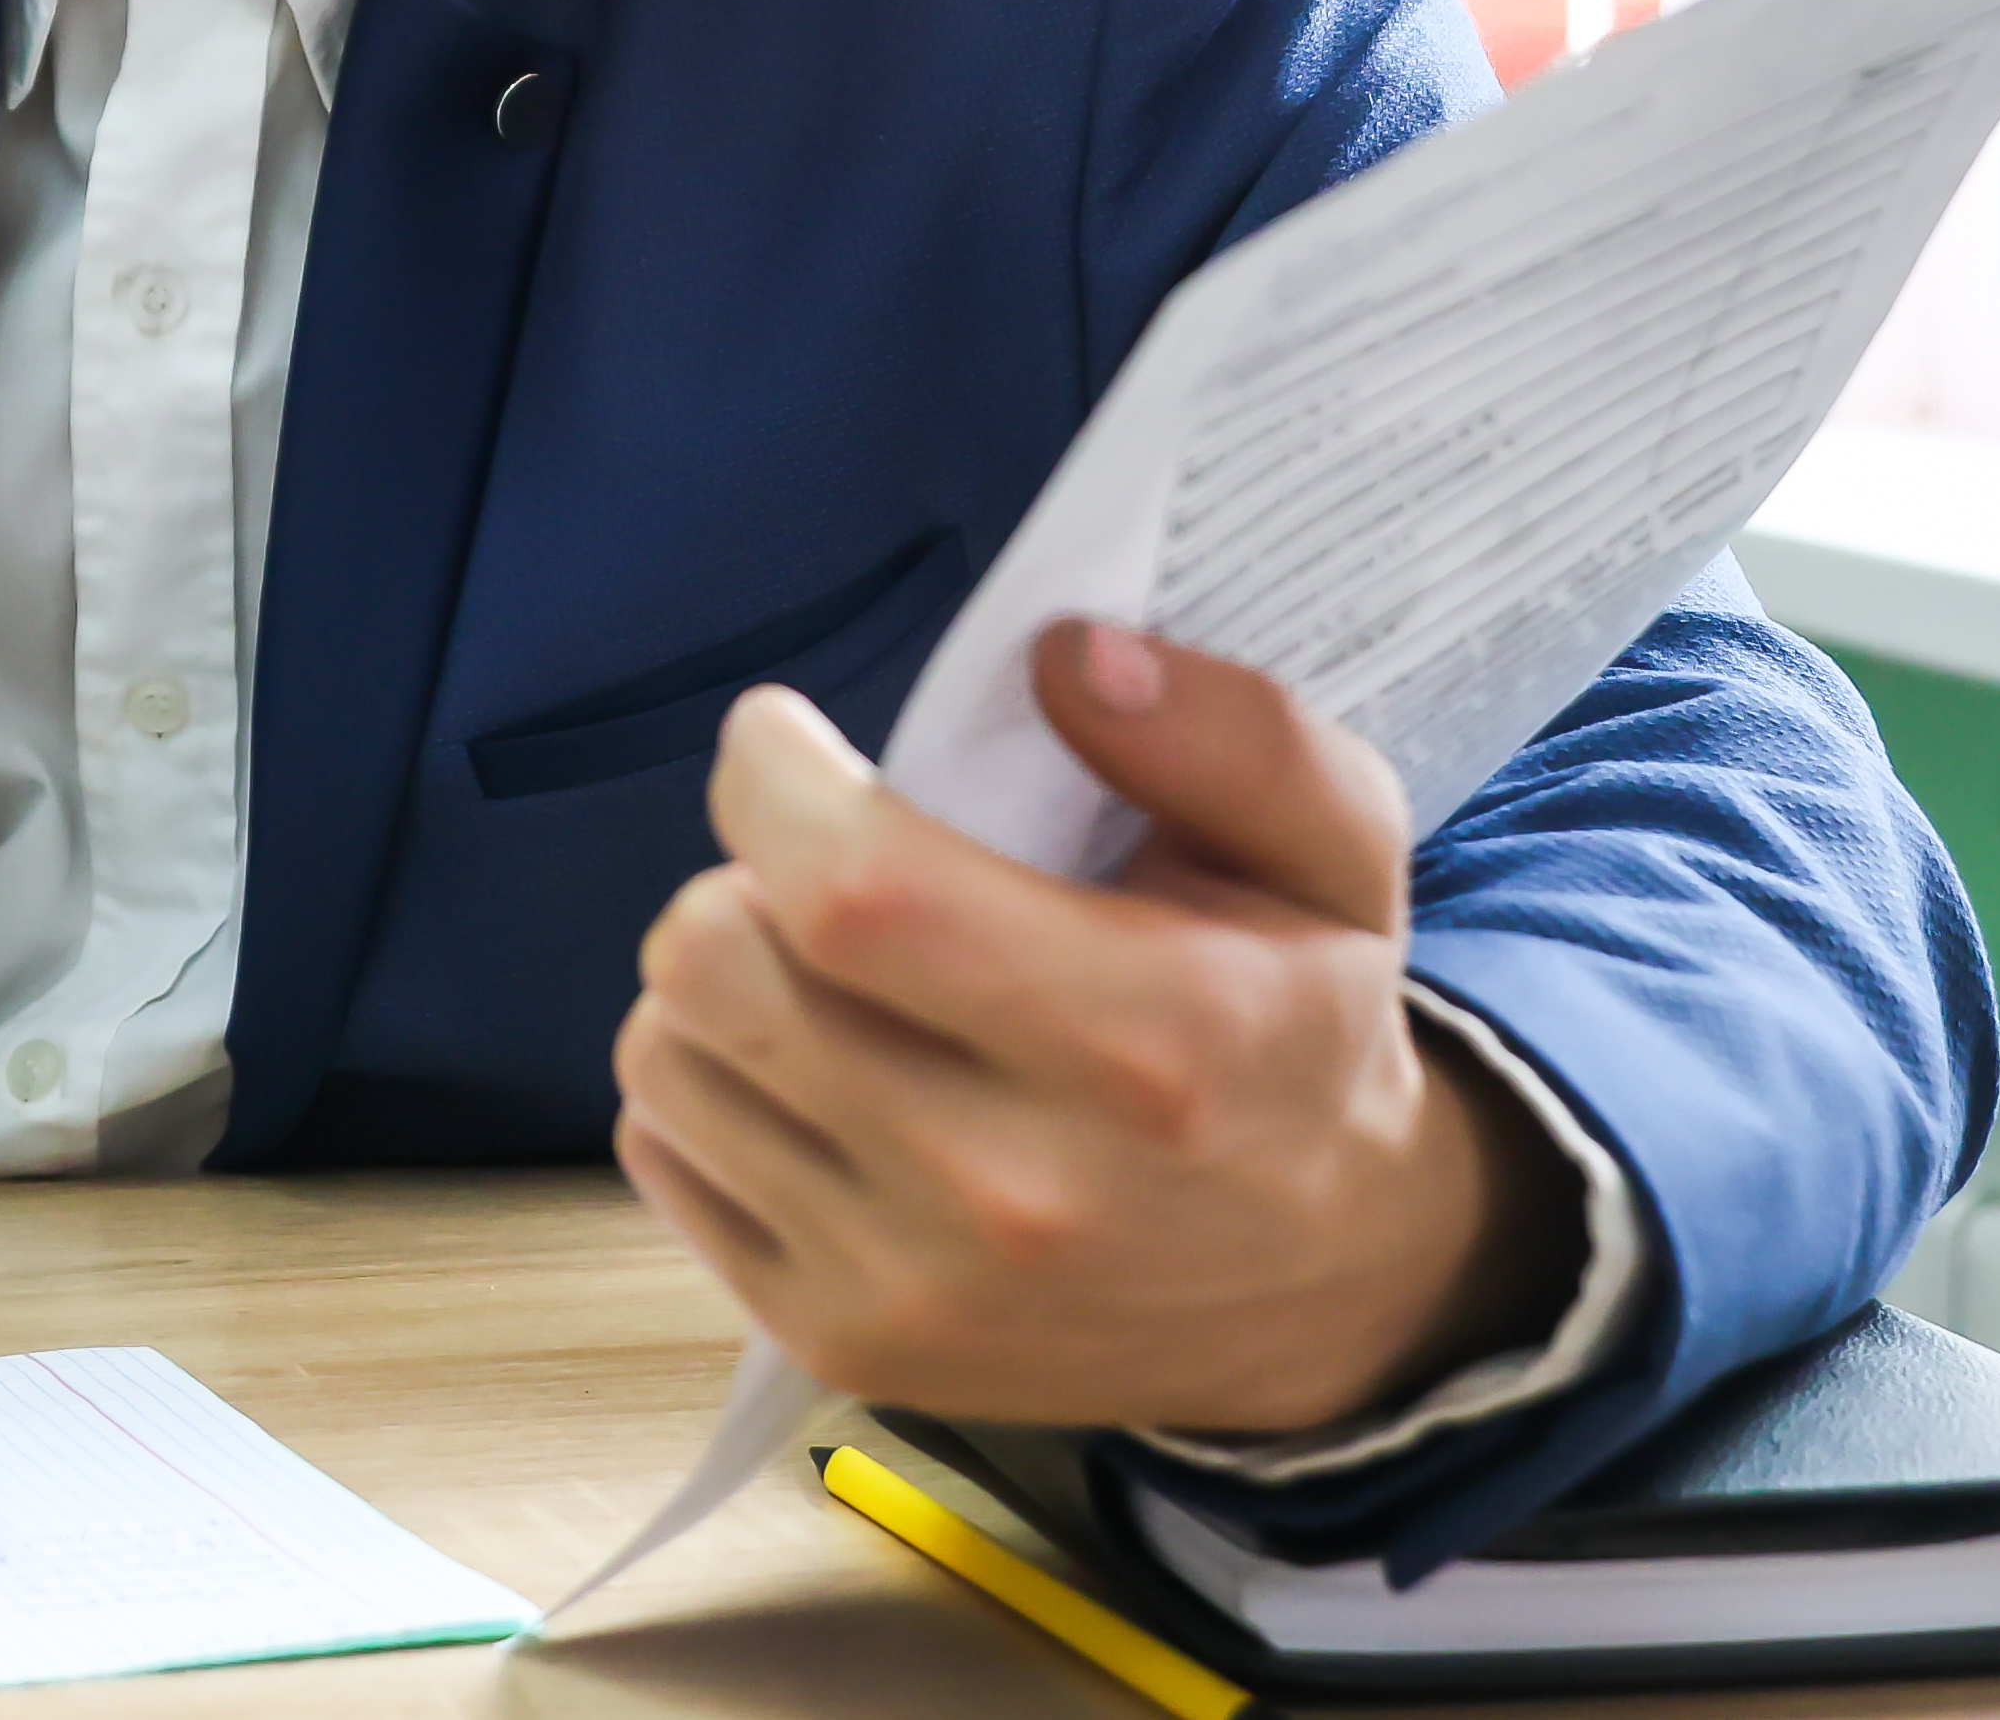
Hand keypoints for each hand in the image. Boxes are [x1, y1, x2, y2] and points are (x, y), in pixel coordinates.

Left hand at [613, 620, 1585, 1435]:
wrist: (1325, 1286)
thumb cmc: (1296, 1027)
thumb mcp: (1336, 854)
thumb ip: (1232, 733)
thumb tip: (1069, 657)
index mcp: (1146, 1043)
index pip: (853, 890)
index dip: (774, 783)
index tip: (783, 740)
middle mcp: (1015, 1189)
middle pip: (718, 967)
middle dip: (742, 875)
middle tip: (823, 868)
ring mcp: (913, 1287)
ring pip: (667, 1056)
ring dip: (716, 985)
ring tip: (824, 977)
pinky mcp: (842, 1344)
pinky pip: (663, 1155)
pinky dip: (708, 1091)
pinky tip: (814, 1077)